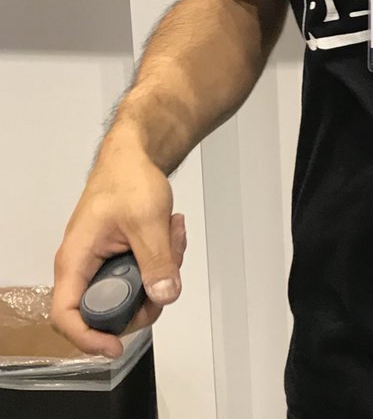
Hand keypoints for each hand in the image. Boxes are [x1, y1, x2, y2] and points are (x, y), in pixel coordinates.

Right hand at [52, 140, 186, 357]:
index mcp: (76, 260)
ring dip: (160, 270)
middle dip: (145, 296)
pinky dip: (160, 259)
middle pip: (107, 310)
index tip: (117, 347)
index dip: (88, 339)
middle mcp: (83, 267)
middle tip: (172, 265)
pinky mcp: (118, 257)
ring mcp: (101, 263)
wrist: (134, 154)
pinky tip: (174, 230)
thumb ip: (157, 260)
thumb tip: (165, 297)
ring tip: (176, 233)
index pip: (67, 315)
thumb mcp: (148, 219)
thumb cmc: (129, 180)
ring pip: (130, 292)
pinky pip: (139, 274)